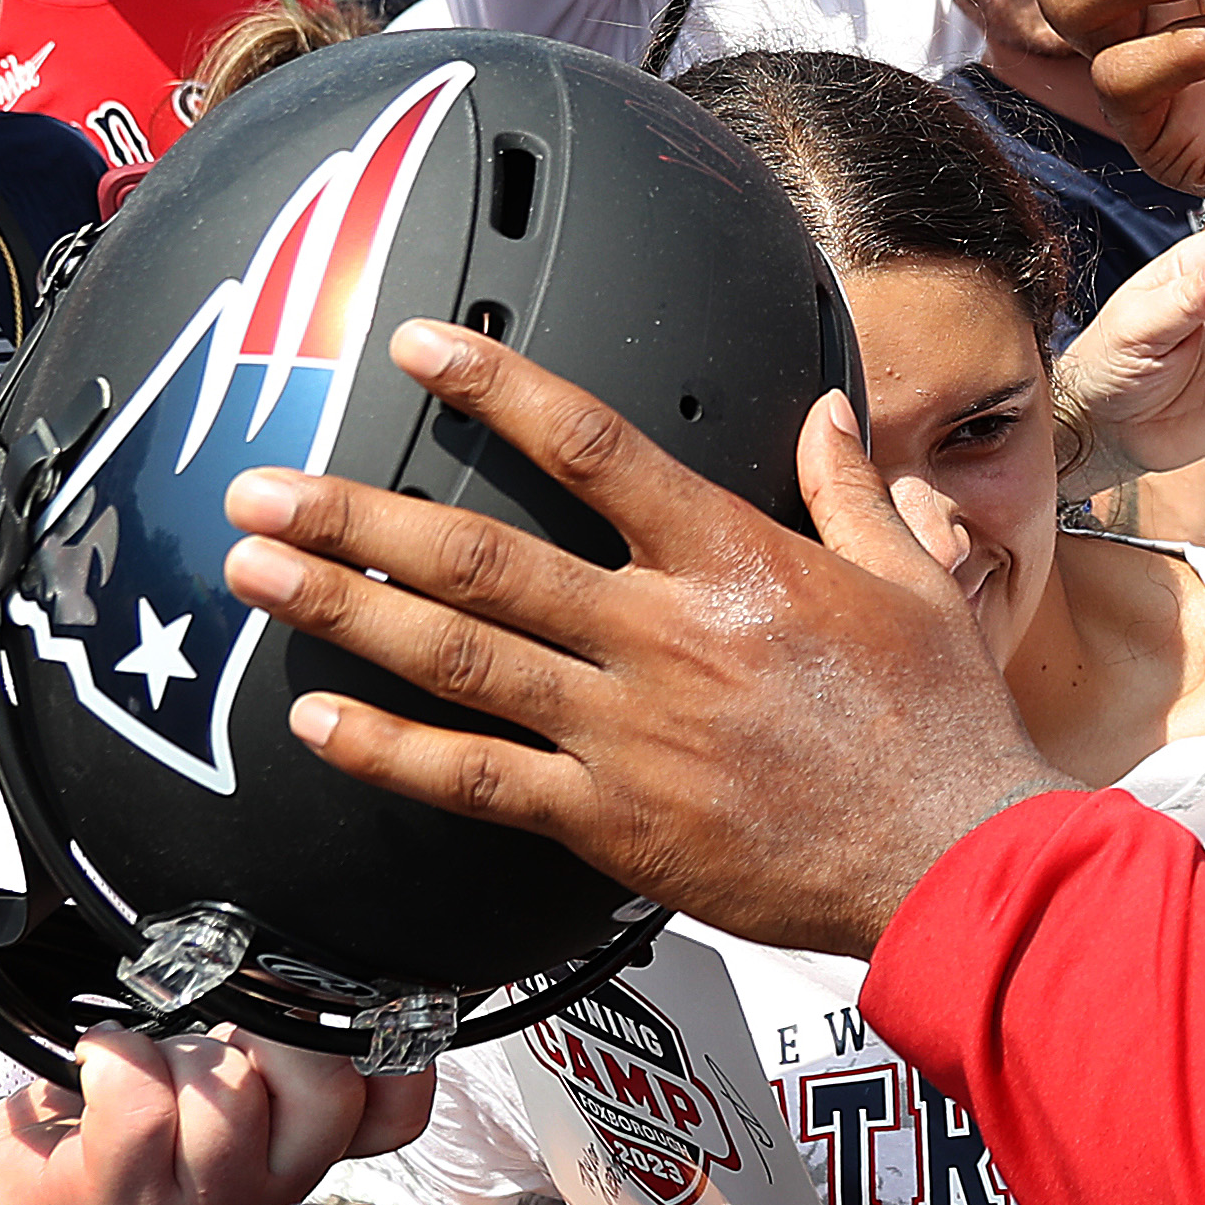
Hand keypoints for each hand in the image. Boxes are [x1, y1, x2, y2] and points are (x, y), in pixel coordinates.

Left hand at [0, 1029, 433, 1204]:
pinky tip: (96, 1068)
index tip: (326, 1008)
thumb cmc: (121, 1131)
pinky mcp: (122, 1198)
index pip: (398, 1110)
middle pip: (330, 1089)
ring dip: (174, 1053)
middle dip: (274, 1030)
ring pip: (228, 1088)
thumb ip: (280, 1048)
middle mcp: (269, 1187)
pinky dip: (112, 1057)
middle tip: (222, 1031)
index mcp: (302, 1150)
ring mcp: (200, 1202)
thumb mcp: (224, 1084)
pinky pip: (140, 1097)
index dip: (383, 1047)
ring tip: (144, 1071)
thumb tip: (317, 961)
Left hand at [225, 325, 1067, 955]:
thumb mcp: (913, 582)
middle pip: (480, 556)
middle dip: (357, 512)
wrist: (950, 858)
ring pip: (457, 658)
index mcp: (734, 559)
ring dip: (342, 609)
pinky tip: (316, 722)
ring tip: (254, 571)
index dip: (496, 387)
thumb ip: (849, 490)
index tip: (420, 346)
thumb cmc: (940, 724)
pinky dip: (388, 750)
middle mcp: (662, 634)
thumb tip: (820, 412)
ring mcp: (628, 731)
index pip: (594, 445)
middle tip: (263, 484)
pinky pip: (476, 780)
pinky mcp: (611, 821)